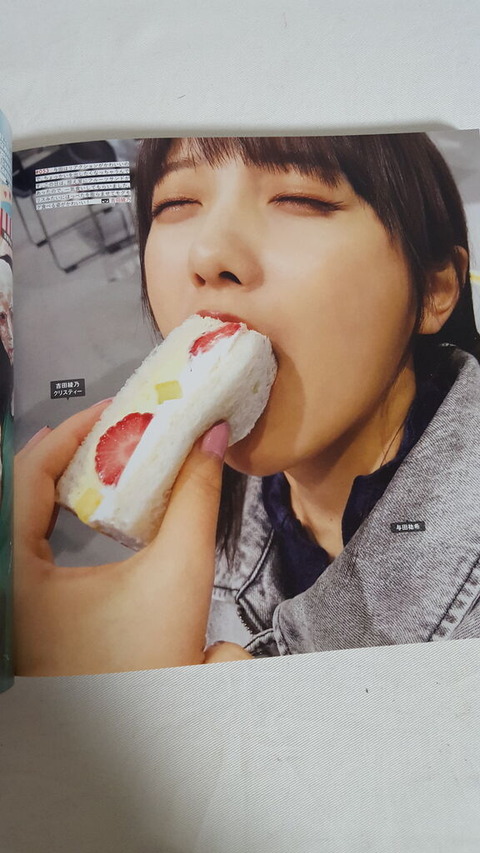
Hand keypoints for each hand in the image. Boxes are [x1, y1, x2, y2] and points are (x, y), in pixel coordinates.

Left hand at [14, 401, 251, 674]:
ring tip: (107, 455)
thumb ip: (196, 499)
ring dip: (65, 478)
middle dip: (71, 451)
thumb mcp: (179, 572)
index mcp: (17, 575)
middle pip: (22, 489)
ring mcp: (12, 597)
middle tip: (115, 428)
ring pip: (24, 513)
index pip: (27, 475)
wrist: (151, 726)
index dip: (72, 432)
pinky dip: (61, 510)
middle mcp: (5, 583)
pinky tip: (92, 502)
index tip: (112, 411)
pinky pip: (30, 539)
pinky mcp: (26, 607)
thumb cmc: (151, 667)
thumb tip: (208, 441)